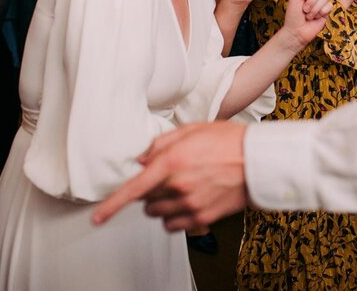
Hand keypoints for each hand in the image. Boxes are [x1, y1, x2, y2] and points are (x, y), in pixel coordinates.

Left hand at [92, 122, 248, 230]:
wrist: (259, 160)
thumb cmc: (229, 141)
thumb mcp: (193, 130)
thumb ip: (162, 144)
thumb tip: (142, 158)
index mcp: (172, 162)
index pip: (133, 189)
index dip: (111, 205)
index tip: (97, 216)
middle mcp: (178, 186)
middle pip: (145, 201)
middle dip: (150, 190)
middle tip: (168, 177)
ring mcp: (190, 205)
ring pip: (158, 214)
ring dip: (162, 204)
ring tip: (181, 188)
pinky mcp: (202, 218)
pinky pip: (174, 225)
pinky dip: (175, 217)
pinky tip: (188, 201)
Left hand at [282, 0, 331, 46]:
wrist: (297, 32)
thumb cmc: (293, 16)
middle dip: (311, 0)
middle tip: (304, 9)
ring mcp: (321, 3)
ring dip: (315, 8)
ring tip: (308, 16)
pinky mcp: (326, 11)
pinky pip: (329, 6)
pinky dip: (321, 12)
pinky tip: (316, 18)